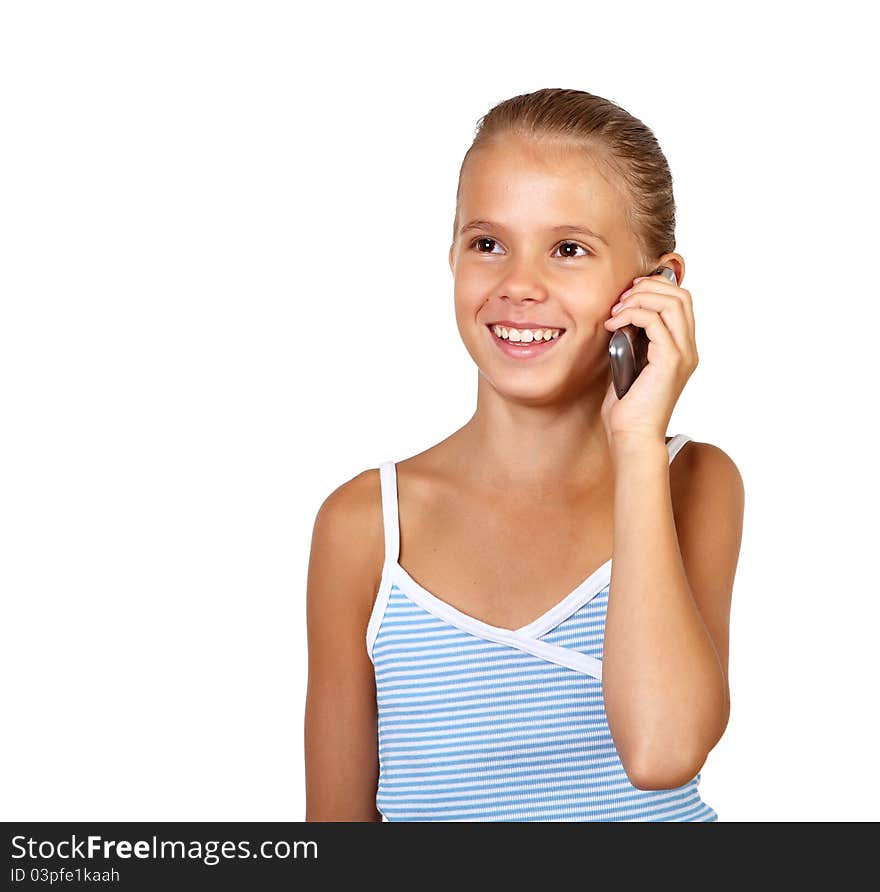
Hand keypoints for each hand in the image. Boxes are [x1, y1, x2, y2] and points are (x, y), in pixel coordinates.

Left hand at [600, 271, 698, 445]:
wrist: (633, 434)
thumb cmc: (628, 406)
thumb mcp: (631, 364)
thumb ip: (634, 339)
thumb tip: (621, 315)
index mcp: (682, 348)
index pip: (681, 301)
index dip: (655, 288)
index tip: (627, 295)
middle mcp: (688, 348)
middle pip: (680, 295)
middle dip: (648, 287)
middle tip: (621, 299)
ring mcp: (683, 354)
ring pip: (671, 303)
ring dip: (639, 298)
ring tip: (616, 311)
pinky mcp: (670, 360)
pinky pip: (655, 321)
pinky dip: (631, 315)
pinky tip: (613, 325)